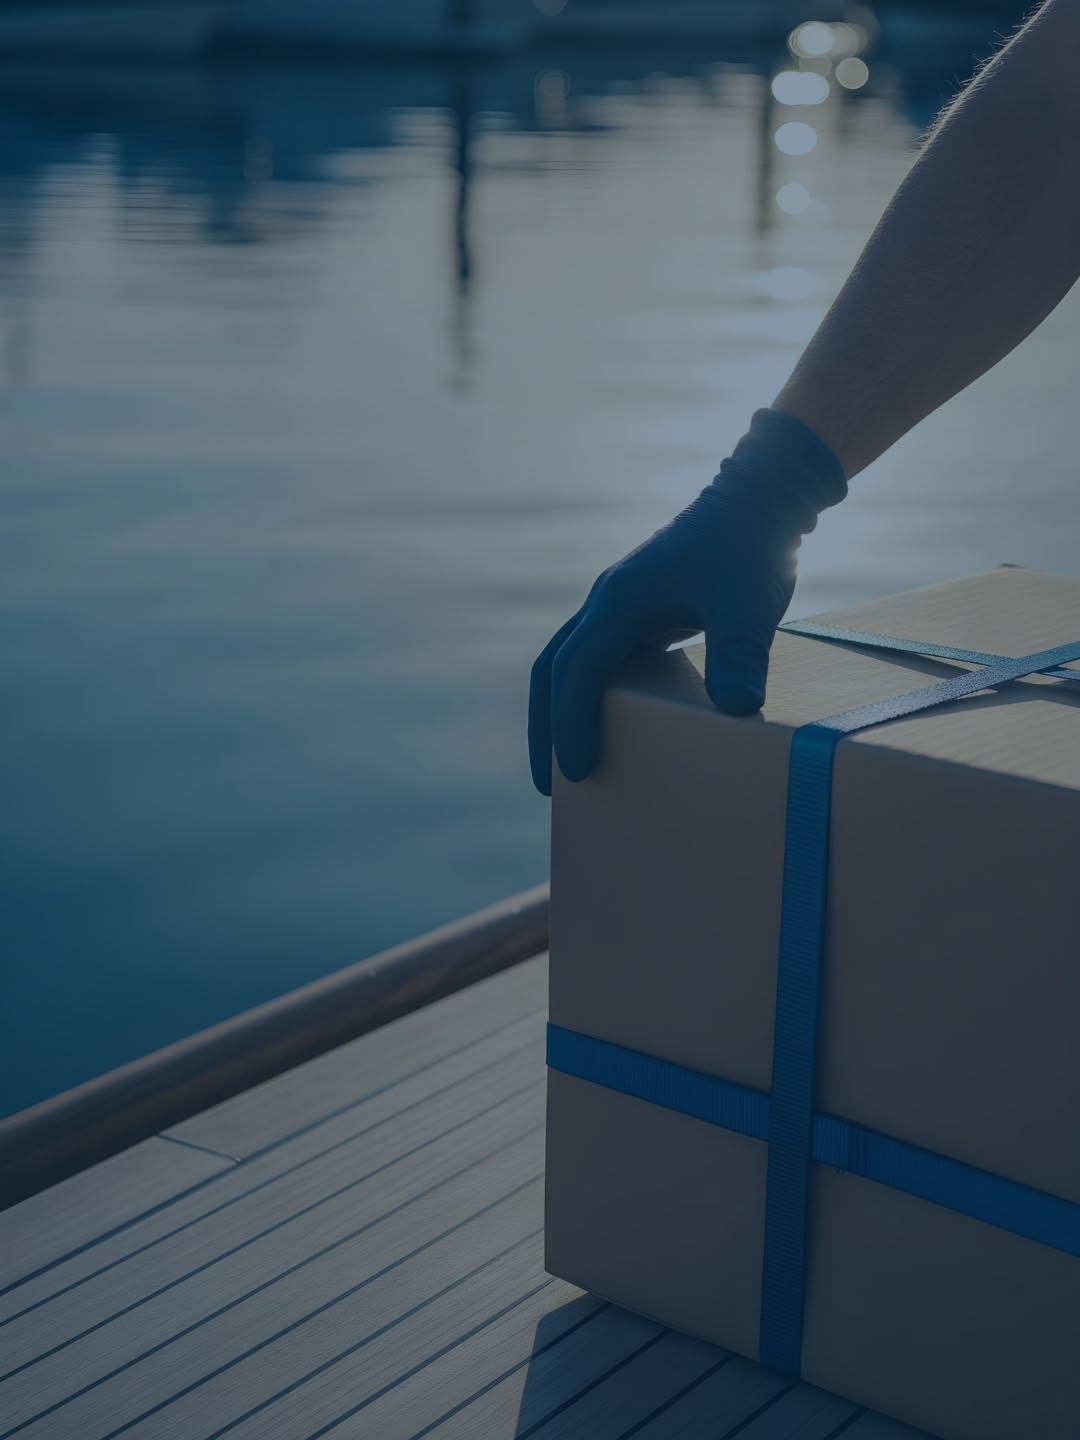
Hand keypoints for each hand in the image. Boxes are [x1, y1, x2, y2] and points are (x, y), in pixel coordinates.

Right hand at [528, 408, 846, 795]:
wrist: (760, 499)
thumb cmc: (751, 549)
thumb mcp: (749, 606)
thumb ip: (740, 656)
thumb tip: (738, 710)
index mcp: (618, 602)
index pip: (574, 671)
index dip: (569, 721)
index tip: (576, 770)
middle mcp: (607, 604)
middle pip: (552, 670)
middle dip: (546, 728)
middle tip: (548, 787)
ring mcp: (621, 605)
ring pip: (571, 663)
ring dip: (562, 711)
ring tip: (571, 763)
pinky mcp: (642, 610)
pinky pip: (601, 659)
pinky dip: (593, 695)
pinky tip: (616, 724)